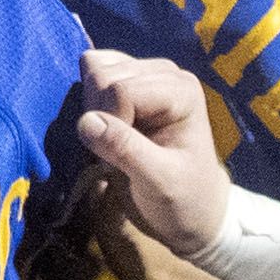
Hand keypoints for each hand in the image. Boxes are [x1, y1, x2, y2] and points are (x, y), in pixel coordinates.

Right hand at [68, 49, 233, 263]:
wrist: (192, 209)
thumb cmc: (183, 198)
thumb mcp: (158, 182)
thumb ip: (125, 150)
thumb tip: (86, 121)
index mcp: (181, 90)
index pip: (120, 90)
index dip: (111, 124)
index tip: (123, 159)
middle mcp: (165, 72)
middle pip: (104, 75)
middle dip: (101, 116)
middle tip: (119, 152)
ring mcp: (146, 73)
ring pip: (94, 70)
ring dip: (94, 110)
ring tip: (116, 141)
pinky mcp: (128, 80)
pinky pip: (93, 70)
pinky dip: (89, 99)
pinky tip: (107, 124)